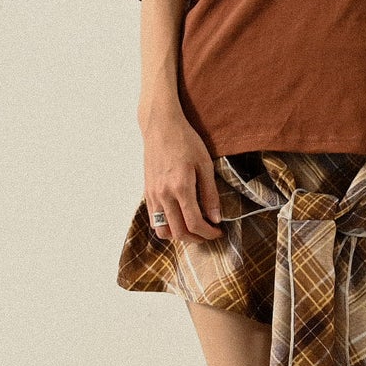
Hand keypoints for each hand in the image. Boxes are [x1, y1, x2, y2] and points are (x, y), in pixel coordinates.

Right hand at [140, 111, 222, 242]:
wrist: (160, 127)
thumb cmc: (185, 141)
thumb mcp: (205, 165)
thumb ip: (210, 194)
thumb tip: (215, 218)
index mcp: (180, 187)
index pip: (194, 223)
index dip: (208, 233)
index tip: (218, 232)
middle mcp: (163, 195)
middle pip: (178, 232)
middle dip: (196, 238)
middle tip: (208, 233)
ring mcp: (152, 195)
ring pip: (162, 230)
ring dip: (178, 236)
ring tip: (193, 229)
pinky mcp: (147, 192)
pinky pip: (154, 219)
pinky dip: (167, 226)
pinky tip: (179, 218)